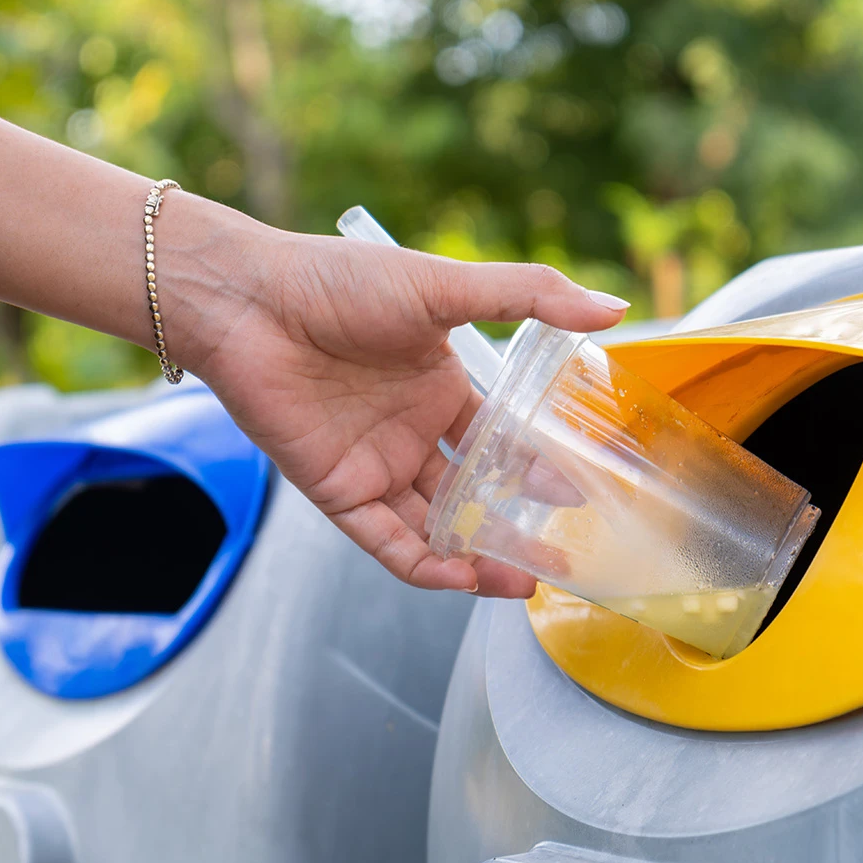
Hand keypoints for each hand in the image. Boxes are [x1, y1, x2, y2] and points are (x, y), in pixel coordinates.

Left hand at [178, 226, 628, 597]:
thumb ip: (528, 297)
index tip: (580, 490)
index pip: (500, 440)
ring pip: (437, 526)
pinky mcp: (338, 490)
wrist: (249, 300)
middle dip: (517, 524)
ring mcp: (375, 464)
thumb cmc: (340, 283)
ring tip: (526, 579)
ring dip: (478, 556)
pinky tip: (464, 577)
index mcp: (441, 386)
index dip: (538, 468)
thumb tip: (613, 308)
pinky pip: (388, 540)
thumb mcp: (444, 287)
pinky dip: (425, 564)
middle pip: (474, 492)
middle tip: (565, 551)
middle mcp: (411, 430)